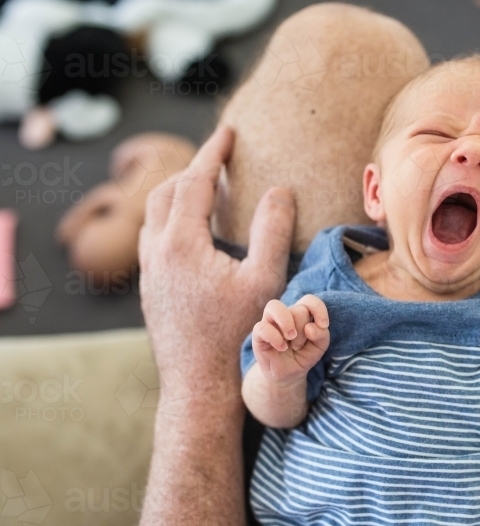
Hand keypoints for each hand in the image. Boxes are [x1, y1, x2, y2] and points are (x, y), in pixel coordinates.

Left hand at [139, 126, 294, 399]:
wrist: (201, 387)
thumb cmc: (238, 336)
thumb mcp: (265, 280)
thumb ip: (272, 230)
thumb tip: (278, 191)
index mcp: (182, 243)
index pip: (195, 182)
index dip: (213, 153)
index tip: (228, 132)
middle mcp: (156, 253)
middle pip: (166, 193)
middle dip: (192, 169)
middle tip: (218, 158)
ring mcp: (149, 274)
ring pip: (153, 218)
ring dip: (176, 195)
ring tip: (203, 190)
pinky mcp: (150, 292)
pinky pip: (153, 241)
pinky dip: (171, 221)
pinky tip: (192, 237)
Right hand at [252, 296, 330, 381]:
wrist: (289, 374)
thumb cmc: (303, 355)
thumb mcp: (319, 347)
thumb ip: (321, 335)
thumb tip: (310, 327)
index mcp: (301, 314)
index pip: (308, 300)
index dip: (318, 308)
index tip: (324, 325)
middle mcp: (285, 314)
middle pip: (298, 309)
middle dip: (303, 329)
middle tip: (299, 345)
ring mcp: (269, 323)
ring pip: (274, 306)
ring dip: (287, 322)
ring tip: (291, 338)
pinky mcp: (258, 335)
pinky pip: (263, 327)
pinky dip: (275, 337)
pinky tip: (281, 348)